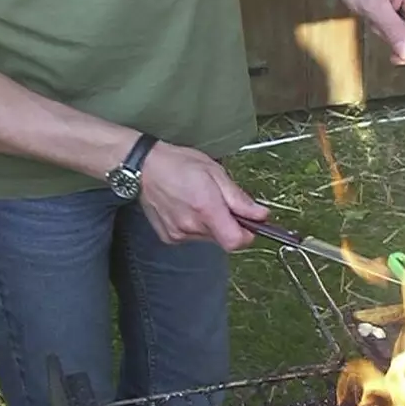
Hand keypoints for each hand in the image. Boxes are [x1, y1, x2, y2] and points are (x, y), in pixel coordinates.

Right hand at [139, 143, 268, 250]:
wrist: (144, 167)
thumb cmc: (178, 164)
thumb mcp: (215, 172)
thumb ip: (238, 198)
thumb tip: (260, 214)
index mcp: (206, 209)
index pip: (236, 241)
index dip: (247, 234)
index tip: (249, 222)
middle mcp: (191, 226)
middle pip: (224, 238)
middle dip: (229, 223)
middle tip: (219, 201)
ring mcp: (178, 234)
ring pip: (209, 238)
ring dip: (212, 224)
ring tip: (200, 201)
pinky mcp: (169, 237)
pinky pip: (192, 237)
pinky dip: (196, 226)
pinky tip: (187, 208)